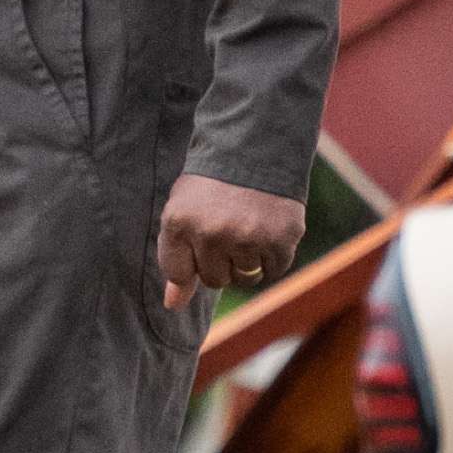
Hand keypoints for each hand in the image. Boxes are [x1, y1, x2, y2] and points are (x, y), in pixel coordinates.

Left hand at [155, 171, 304, 311]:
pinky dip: (272, 256)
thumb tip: (172, 306)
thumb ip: (176, 260)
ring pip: (244, 277)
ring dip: (247, 257)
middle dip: (220, 260)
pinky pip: (273, 270)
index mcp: (178, 223)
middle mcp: (211, 233)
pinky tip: (268, 228)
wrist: (257, 145)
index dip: (191, 259)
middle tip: (229, 225)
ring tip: (249, 222)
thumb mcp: (183, 212)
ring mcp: (247, 237)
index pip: (179, 273)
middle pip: (214, 279)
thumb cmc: (213, 184)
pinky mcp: (280, 240)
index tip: (201, 238)